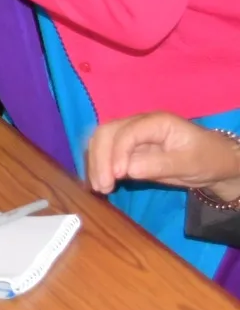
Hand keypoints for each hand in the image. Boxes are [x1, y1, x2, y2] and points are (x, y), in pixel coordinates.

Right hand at [87, 112, 239, 202]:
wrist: (214, 162)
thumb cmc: (207, 159)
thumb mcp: (188, 163)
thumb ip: (159, 165)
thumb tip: (127, 170)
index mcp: (155, 122)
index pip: (126, 132)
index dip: (116, 153)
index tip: (115, 177)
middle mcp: (138, 124)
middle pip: (106, 133)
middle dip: (99, 158)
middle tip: (102, 185)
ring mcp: (131, 136)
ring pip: (100, 142)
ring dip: (95, 163)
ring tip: (100, 187)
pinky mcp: (127, 149)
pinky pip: (105, 153)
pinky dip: (98, 166)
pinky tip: (99, 183)